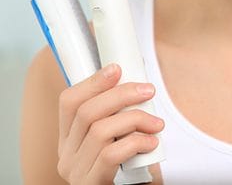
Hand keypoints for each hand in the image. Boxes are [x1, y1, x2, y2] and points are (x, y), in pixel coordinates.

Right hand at [57, 63, 164, 183]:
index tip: (117, 68)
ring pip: (101, 131)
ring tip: (157, 123)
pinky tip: (151, 143)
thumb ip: (118, 116)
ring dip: (135, 119)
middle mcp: (66, 155)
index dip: (92, 81)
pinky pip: (111, 155)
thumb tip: (138, 83)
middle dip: (121, 94)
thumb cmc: (127, 168)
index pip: (69, 101)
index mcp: (68, 138)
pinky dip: (135, 142)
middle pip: (87, 112)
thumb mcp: (117, 138)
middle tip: (148, 91)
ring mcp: (76, 172)